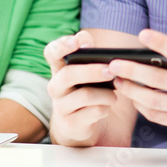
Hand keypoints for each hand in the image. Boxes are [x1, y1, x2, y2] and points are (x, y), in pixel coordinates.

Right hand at [44, 31, 117, 145]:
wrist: (78, 124)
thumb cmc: (85, 88)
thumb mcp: (87, 70)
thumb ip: (88, 53)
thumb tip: (87, 42)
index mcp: (59, 69)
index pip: (51, 52)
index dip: (61, 45)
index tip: (76, 42)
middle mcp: (56, 87)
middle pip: (68, 75)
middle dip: (92, 71)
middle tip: (110, 70)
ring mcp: (61, 106)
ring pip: (85, 95)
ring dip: (106, 93)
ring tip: (114, 94)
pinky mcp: (70, 124)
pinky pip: (94, 112)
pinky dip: (106, 108)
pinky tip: (107, 107)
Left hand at [106, 29, 166, 141]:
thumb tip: (162, 58)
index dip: (161, 42)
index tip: (143, 34)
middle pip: (160, 79)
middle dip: (133, 71)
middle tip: (114, 65)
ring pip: (155, 100)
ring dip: (133, 91)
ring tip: (119, 82)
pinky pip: (160, 116)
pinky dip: (144, 107)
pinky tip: (135, 99)